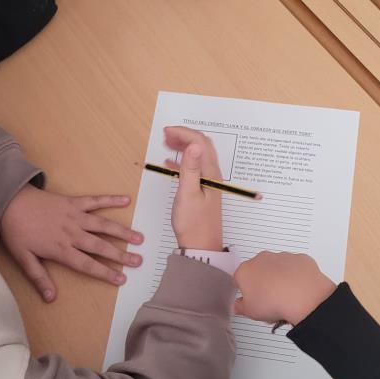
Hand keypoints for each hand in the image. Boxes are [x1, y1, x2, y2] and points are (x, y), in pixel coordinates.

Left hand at [0, 185, 143, 301]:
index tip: (121, 279)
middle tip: (138, 261)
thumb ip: (39, 278)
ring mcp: (75, 216)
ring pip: (103, 225)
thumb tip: (50, 298)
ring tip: (139, 238)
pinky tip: (125, 201)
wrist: (9, 202)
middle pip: (100, 246)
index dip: (105, 273)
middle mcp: (72, 234)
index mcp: (61, 249)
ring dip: (122, 232)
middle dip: (121, 255)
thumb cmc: (16, 231)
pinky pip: (95, 201)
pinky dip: (110, 200)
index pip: (87, 264)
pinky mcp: (74, 202)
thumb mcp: (23, 258)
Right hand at [165, 126, 222, 250]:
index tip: (167, 132)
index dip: (184, 133)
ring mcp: (209, 183)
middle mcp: (212, 175)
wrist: (201, 246)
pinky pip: (194, 168)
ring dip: (184, 146)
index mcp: (210, 173)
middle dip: (185, 136)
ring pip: (198, 156)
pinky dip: (182, 161)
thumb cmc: (194, 224)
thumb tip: (193, 145)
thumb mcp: (188, 194)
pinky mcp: (203, 191)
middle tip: (166, 134)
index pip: (199, 143)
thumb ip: (190, 168)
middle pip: (202, 146)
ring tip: (167, 143)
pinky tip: (171, 163)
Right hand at [234, 252, 336, 326]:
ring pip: (277, 266)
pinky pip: (295, 266)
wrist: (302, 297)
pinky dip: (296, 274)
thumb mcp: (250, 312)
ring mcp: (281, 257)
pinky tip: (298, 288)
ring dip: (279, 277)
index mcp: (245, 271)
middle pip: (258, 269)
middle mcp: (262, 259)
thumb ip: (240, 307)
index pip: (239, 279)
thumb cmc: (274, 302)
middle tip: (269, 299)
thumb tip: (238, 306)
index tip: (251, 299)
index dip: (245, 291)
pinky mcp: (299, 258)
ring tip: (286, 295)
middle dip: (262, 281)